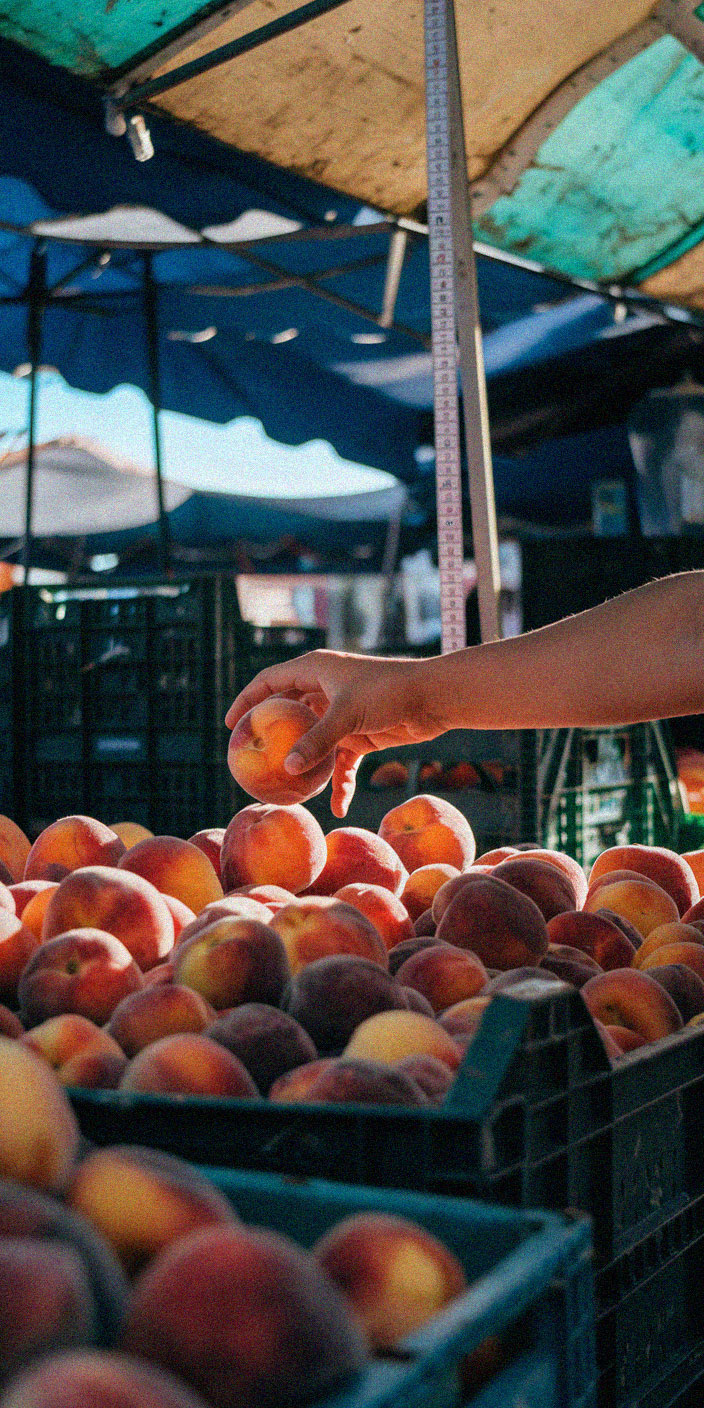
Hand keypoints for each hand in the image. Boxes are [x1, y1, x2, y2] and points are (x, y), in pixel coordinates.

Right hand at [225, 651, 446, 815]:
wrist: (434, 698)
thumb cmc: (389, 693)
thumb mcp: (348, 715)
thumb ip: (317, 741)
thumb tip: (287, 768)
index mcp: (315, 670)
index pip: (269, 681)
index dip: (247, 700)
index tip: (231, 726)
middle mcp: (325, 689)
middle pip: (288, 711)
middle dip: (272, 735)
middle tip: (252, 759)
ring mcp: (342, 713)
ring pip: (314, 741)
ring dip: (305, 764)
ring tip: (286, 787)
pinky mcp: (361, 734)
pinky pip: (342, 760)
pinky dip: (339, 781)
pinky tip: (338, 806)